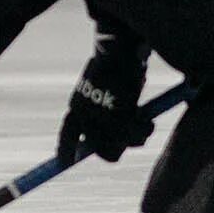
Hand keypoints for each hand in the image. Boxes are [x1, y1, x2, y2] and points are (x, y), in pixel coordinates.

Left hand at [56, 22, 154, 165]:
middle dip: (117, 149)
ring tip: (145, 124)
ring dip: (137, 137)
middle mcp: (86, 116)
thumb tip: (103, 137)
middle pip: (100, 150)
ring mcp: (102, 118)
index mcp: (77, 107)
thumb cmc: (114, 67)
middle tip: (132, 136)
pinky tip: (149, 120)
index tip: (64, 162)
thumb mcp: (100, 91)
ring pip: (121, 145)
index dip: (65, 150)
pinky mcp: (120, 116)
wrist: (119, 50)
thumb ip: (100, 113)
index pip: (66, 135)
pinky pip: (136, 134)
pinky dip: (145, 129)